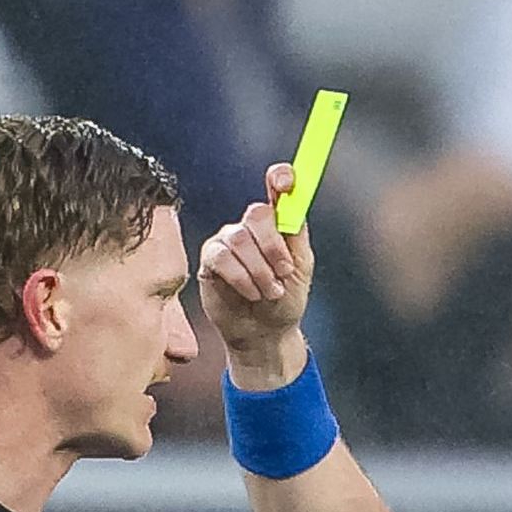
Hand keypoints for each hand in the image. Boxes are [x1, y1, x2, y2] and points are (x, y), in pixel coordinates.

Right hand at [195, 194, 319, 387]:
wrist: (266, 333)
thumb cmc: (285, 300)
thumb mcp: (302, 268)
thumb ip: (296, 235)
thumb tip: (294, 204)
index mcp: (277, 223)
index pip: (277, 186)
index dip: (280, 178)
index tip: (284, 183)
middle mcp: (251, 227)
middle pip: (257, 214)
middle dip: (273, 247)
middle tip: (283, 272)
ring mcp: (228, 241)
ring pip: (240, 239)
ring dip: (259, 271)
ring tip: (269, 292)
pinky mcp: (210, 260)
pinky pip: (221, 258)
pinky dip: (241, 278)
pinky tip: (250, 292)